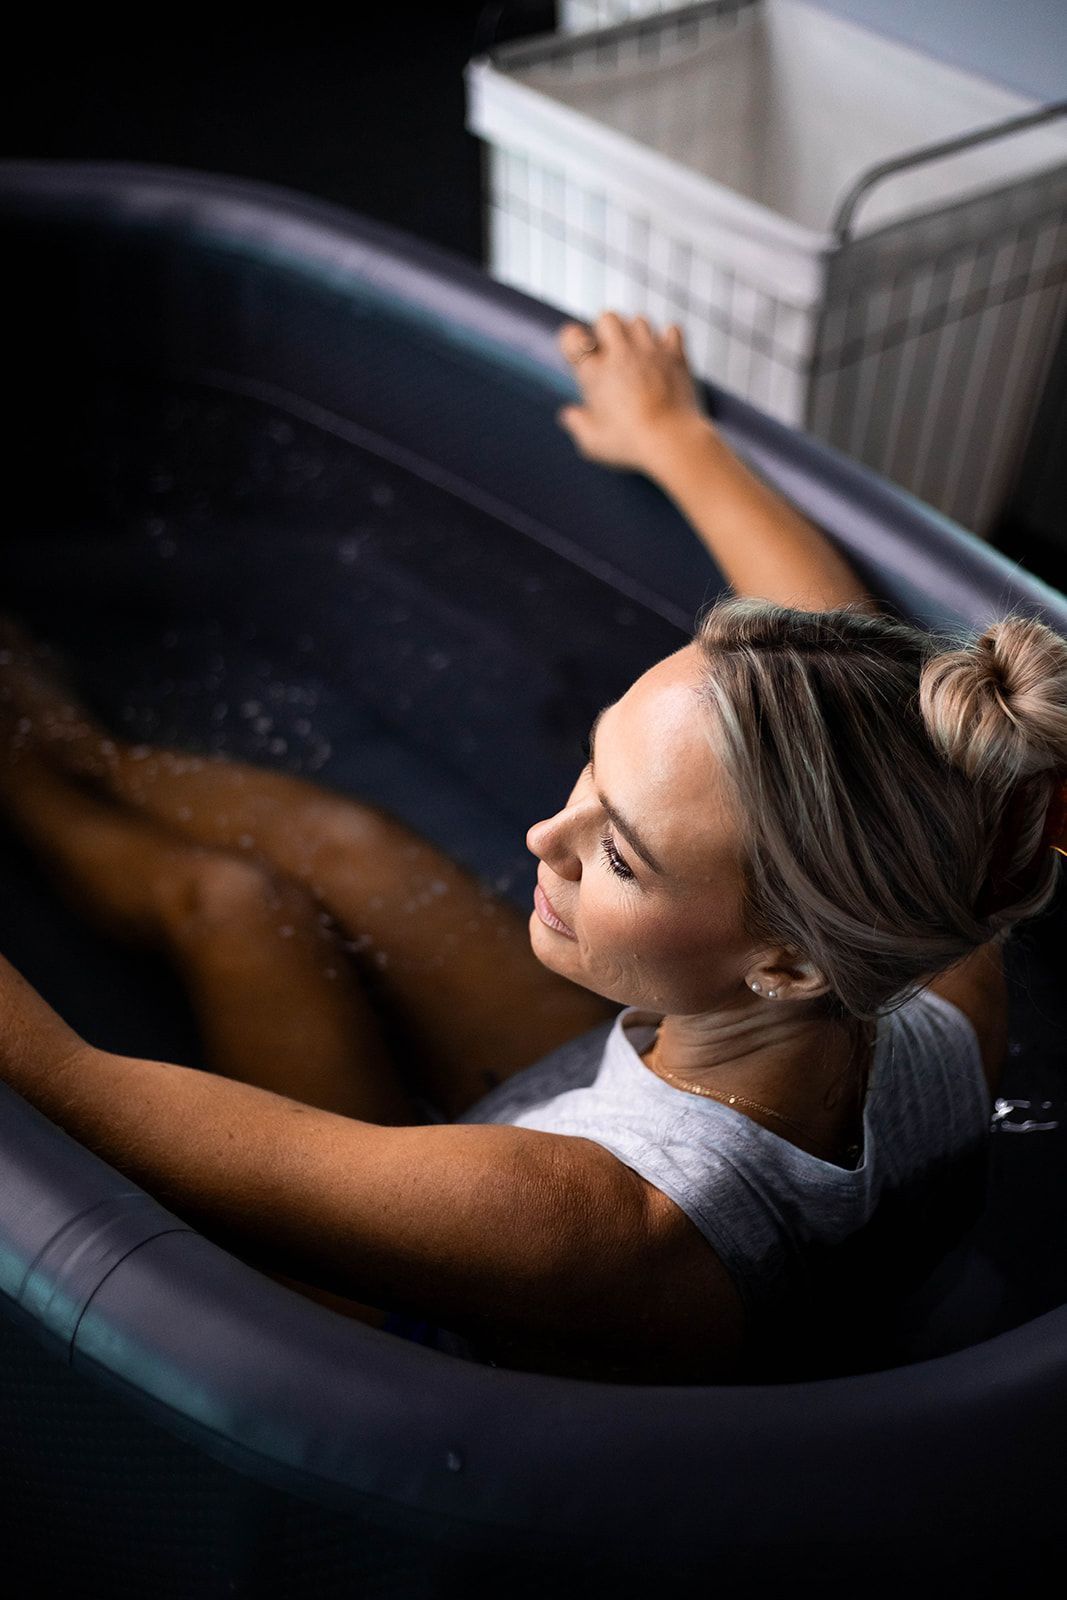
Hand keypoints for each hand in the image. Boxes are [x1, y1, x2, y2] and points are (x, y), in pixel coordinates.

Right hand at [556, 311, 709, 474]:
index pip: (571, 336)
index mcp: (594, 373)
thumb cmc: (630, 444)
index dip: (572, 342)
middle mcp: (620, 354)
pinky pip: (671, 329)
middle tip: (610, 353)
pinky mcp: (676, 355)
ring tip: (637, 355)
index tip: (579, 358)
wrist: (672, 441)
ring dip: (635, 333)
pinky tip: (664, 356)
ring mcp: (650, 351)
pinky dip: (667, 339)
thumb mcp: (593, 442)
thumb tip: (568, 415)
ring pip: (639, 320)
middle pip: (607, 317)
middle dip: (605, 330)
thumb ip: (577, 424)